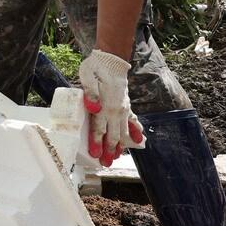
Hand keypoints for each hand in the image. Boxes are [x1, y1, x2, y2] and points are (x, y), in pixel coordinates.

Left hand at [78, 50, 145, 166]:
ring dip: (120, 145)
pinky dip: (136, 131)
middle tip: (105, 163)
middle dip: (108, 150)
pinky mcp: (127, 106)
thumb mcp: (87, 79)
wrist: (112, 61)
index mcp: (104, 106)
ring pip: (123, 131)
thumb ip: (90, 95)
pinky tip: (138, 140)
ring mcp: (123, 109)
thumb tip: (93, 109)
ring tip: (116, 156)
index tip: (95, 156)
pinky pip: (133, 121)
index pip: (99, 129)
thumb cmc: (96, 69)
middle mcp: (116, 110)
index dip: (97, 143)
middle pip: (112, 135)